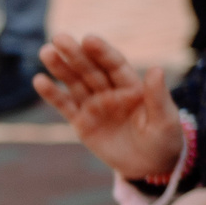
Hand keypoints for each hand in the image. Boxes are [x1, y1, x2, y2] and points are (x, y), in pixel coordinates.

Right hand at [35, 33, 185, 178]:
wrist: (151, 167)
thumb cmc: (164, 141)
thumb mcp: (165, 120)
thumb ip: (158, 96)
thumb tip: (157, 68)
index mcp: (132, 86)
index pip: (115, 65)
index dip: (102, 52)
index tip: (89, 39)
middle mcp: (111, 91)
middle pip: (91, 69)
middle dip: (76, 54)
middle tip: (59, 37)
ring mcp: (95, 105)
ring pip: (75, 83)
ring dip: (61, 68)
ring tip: (46, 51)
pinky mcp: (82, 122)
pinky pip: (66, 106)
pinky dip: (53, 94)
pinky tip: (40, 80)